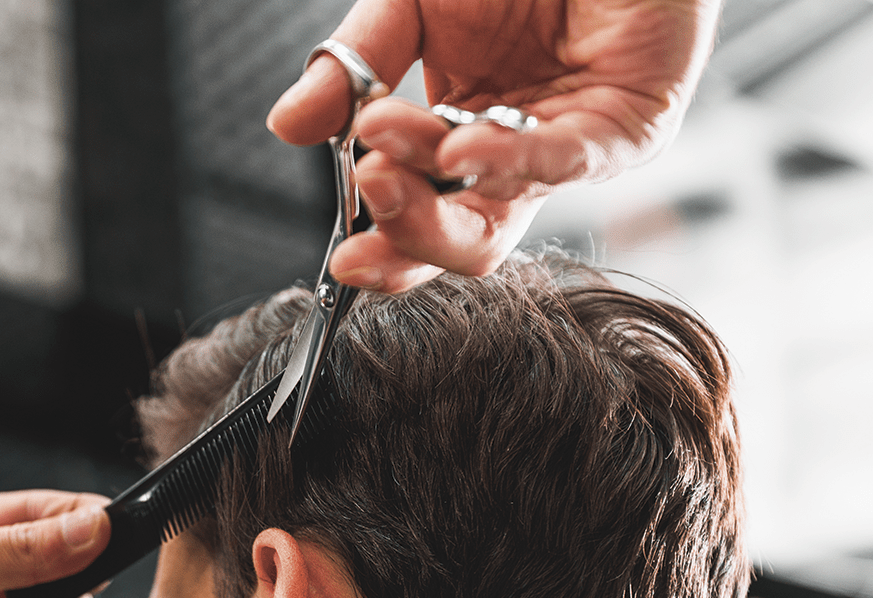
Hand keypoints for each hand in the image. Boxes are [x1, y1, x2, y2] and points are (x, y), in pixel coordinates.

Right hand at [267, 0, 720, 291]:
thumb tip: (286, 126)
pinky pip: (561, 165)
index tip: (344, 259)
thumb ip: (351, 69)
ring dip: (437, 198)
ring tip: (387, 161)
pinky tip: (457, 150)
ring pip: (502, 221)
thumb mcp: (409, 9)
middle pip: (462, 243)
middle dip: (407, 233)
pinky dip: (503, 163)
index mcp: (461, 141)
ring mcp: (568, 154)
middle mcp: (513, 162)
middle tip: (369, 189)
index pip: (422, 218)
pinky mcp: (625, 132)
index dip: (384, 246)